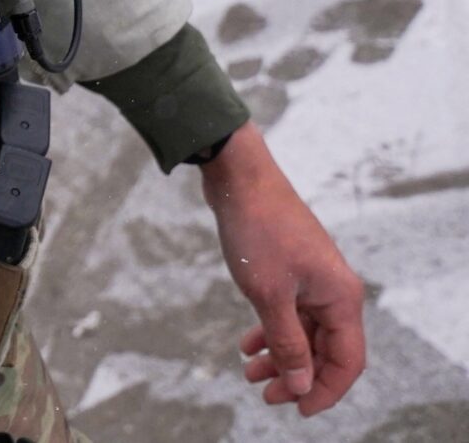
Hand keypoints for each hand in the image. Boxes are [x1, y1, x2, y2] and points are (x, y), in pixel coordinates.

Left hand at [201, 125, 366, 415]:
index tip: (296, 409)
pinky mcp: (291, 268)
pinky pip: (288, 311)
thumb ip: (288, 342)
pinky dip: (270, 330)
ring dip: (280, 354)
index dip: (325, 390)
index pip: (347, 361)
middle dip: (297, 375)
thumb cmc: (257, 232)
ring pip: (303, 331)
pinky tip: (246, 345)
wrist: (239, 177)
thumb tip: (302, 384)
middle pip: (325, 349)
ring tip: (249, 374)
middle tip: (263, 393)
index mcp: (341, 298)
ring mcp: (313, 278)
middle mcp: (335, 290)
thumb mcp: (268, 295)